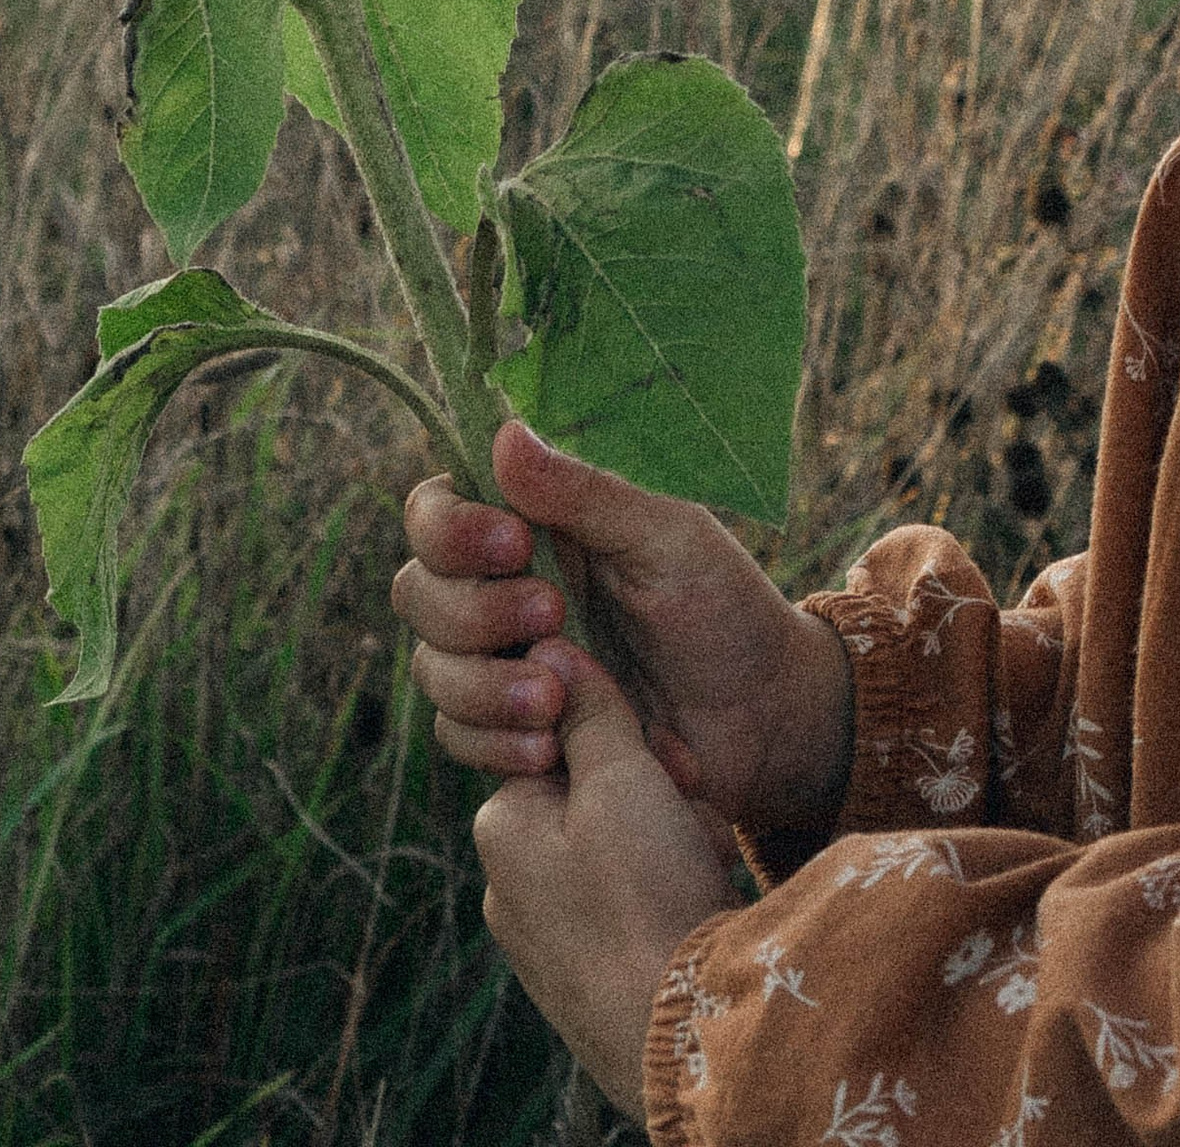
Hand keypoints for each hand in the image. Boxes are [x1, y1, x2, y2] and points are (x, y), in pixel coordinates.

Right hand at [394, 418, 854, 850]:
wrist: (759, 715)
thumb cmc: (720, 604)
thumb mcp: (664, 537)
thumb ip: (583, 494)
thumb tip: (505, 433)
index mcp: (532, 524)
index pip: (437, 511)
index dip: (450, 528)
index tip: (513, 543)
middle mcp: (502, 588)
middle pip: (420, 592)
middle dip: (474, 612)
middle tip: (554, 619)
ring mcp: (504, 662)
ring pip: (432, 669)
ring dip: (483, 686)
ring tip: (556, 700)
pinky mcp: (513, 730)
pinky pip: (456, 737)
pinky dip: (494, 742)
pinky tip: (551, 746)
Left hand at [471, 638, 736, 1102]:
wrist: (682, 1037)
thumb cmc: (648, 896)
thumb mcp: (623, 779)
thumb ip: (587, 711)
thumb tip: (544, 648)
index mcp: (500, 824)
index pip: (557, 738)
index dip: (624, 736)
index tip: (667, 755)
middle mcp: (504, 883)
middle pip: (589, 794)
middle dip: (651, 791)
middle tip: (694, 807)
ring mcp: (538, 940)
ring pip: (613, 850)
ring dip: (664, 841)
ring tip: (699, 863)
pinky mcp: (576, 980)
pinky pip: (622, 907)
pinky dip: (661, 895)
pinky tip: (693, 906)